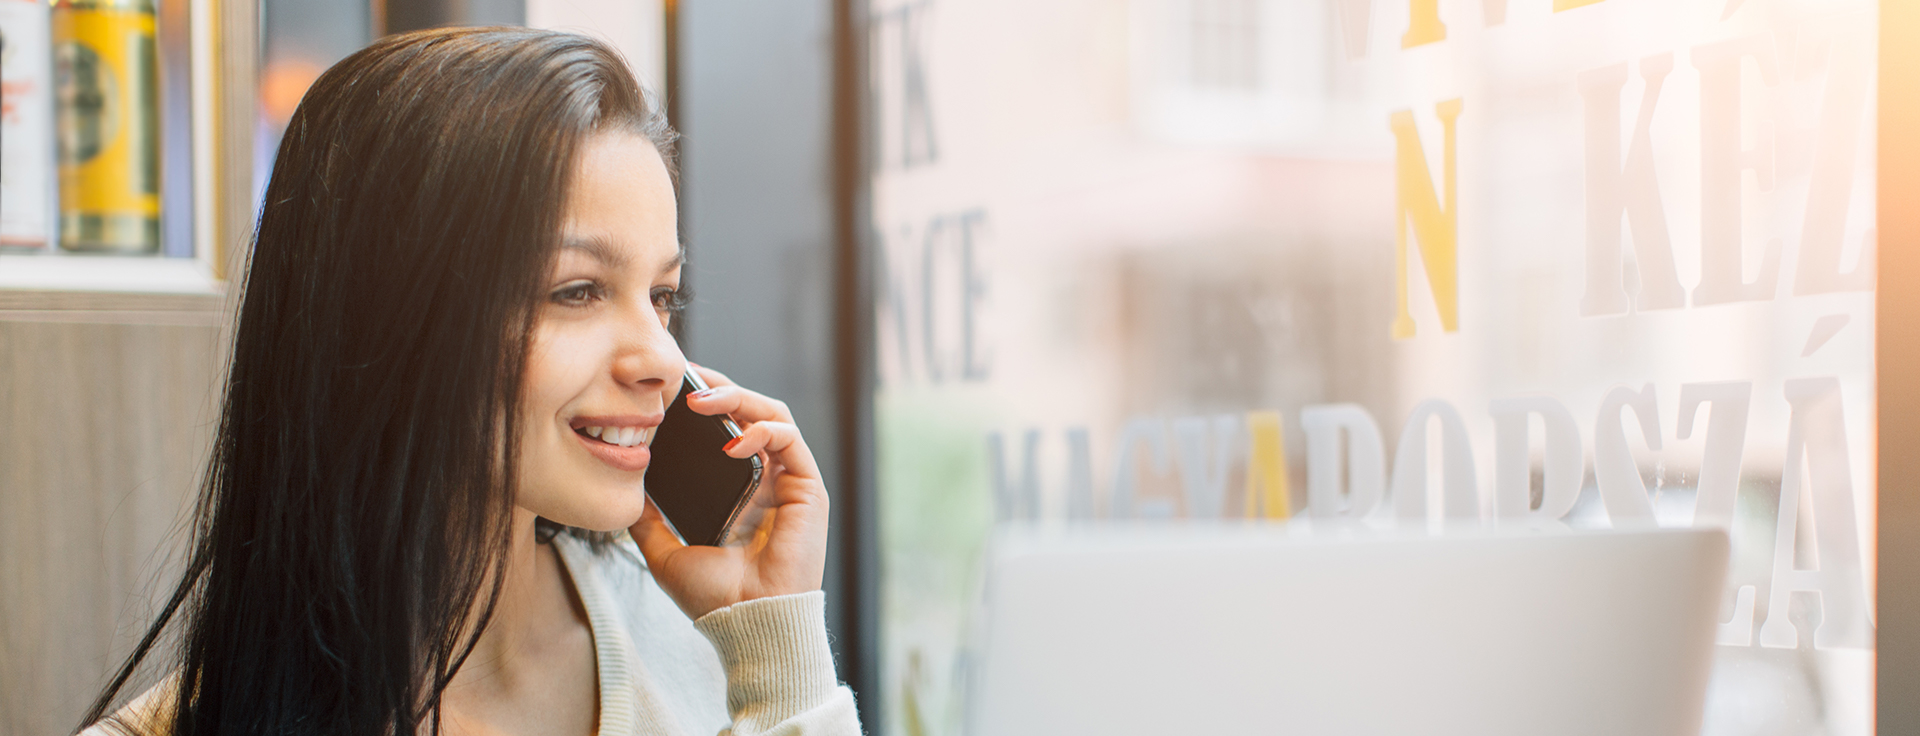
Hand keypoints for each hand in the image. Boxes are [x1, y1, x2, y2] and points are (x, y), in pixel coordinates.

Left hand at [629, 365, 829, 619]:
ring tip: (702, 401)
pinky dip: (762, 430)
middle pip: (751, 414)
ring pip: (772, 416)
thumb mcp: (665, 553)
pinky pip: (789, 439)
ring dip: (739, 399)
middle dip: (720, 389)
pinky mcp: (808, 489)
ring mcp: (790, 484)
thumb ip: (648, 522)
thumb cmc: (715, 599)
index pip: (728, 431)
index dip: (705, 405)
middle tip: (686, 377)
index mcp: (741, 493)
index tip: (672, 389)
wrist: (747, 625)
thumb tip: (624, 493)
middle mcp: (768, 483)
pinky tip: (733, 440)